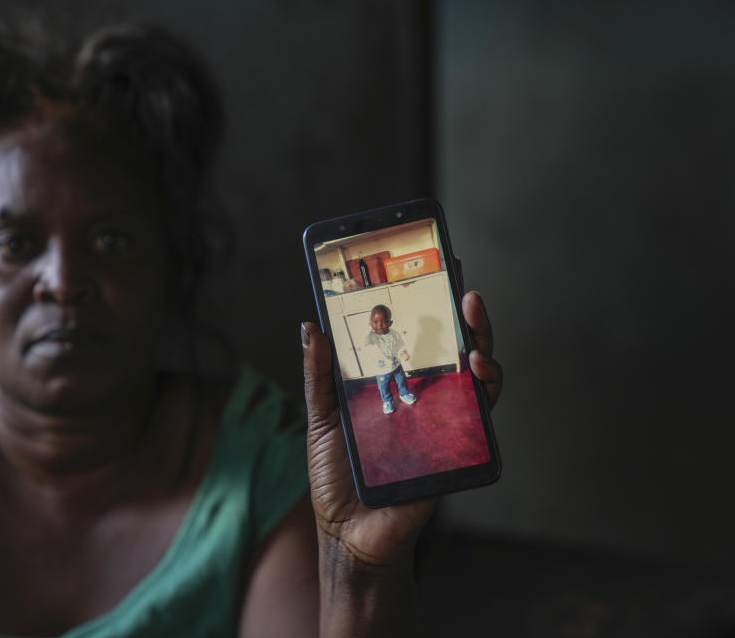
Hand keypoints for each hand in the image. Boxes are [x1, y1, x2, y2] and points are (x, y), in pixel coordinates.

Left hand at [301, 269, 502, 568]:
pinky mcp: (459, 447)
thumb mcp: (321, 418)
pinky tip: (477, 366)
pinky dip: (486, 386)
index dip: (427, 301)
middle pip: (454, 346)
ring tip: (472, 320)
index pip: (415, 335)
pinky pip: (482, 412)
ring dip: (482, 341)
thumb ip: (319, 376)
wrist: (350, 533)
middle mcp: (425, 396)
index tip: (434, 263)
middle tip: (461, 283)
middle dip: (463, 313)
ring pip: (477, 372)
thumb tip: (311, 326)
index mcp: (393, 383)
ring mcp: (446, 420)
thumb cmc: (337, 476)